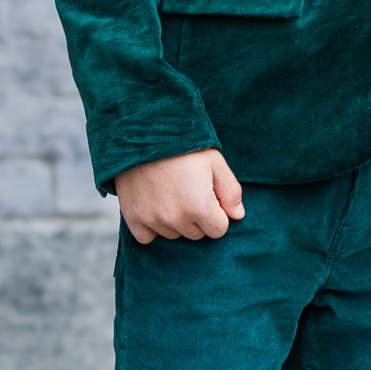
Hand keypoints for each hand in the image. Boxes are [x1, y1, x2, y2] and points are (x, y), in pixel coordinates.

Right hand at [115, 148, 244, 245]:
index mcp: (200, 206)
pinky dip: (151, 226)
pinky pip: (147, 237)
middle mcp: (176, 218)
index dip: (217, 213)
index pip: (219, 230)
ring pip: (173, 235)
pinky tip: (154, 205)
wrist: (142, 132)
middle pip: (196, 234)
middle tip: (188, 190)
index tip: (208, 195)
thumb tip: (238, 215)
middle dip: (197, 217)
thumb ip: (231, 191)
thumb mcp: (214, 161)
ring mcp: (152, 220)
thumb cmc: (182, 145)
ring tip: (170, 192)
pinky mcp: (133, 218)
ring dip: (175, 221)